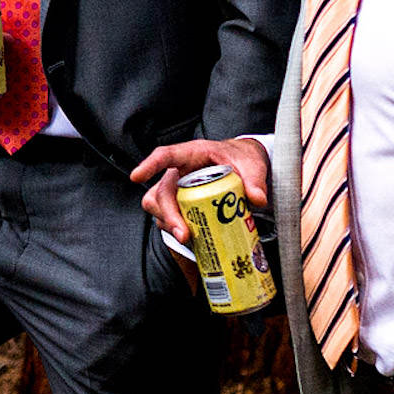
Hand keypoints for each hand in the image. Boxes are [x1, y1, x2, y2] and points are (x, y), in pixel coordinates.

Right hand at [131, 137, 271, 240]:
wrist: (244, 164)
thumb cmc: (242, 158)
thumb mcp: (252, 165)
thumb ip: (255, 180)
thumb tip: (257, 199)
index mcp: (193, 154)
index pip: (165, 156)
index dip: (149, 165)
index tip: (136, 177)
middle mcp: (179, 171)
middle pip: (161, 191)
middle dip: (167, 214)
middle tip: (183, 234)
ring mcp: (177, 187)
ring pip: (158, 205)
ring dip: (168, 223)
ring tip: (187, 238)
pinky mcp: (180, 202)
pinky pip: (168, 216)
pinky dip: (175, 228)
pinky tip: (192, 239)